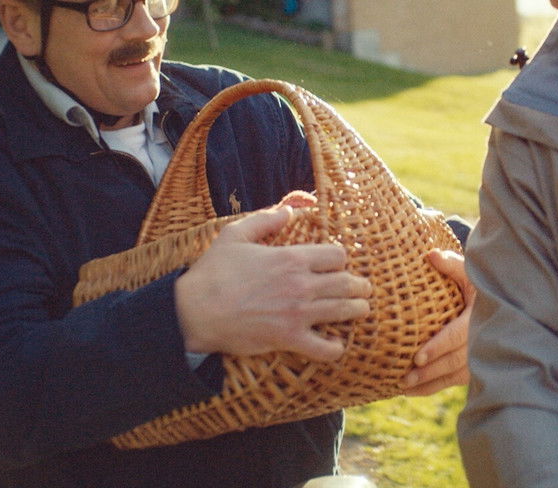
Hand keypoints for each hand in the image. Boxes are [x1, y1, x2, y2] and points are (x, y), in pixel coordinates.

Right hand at [175, 201, 371, 361]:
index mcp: (291, 258)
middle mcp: (301, 285)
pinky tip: (336, 344)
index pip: (338, 256)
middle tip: (363, 288)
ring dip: (357, 310)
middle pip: (348, 283)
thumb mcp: (235, 235)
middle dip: (359, 285)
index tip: (337, 264)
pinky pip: (324, 348)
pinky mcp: (289, 339)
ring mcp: (297, 314)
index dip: (341, 259)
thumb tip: (289, 209)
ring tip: (361, 309)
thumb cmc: (213, 272)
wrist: (195, 311)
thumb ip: (266, 219)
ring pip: (344, 311)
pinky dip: (335, 348)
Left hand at [403, 249, 475, 395]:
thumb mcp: (470, 271)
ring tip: (404, 387)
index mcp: (482, 316)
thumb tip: (430, 255)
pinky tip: (413, 391)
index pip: (458, 335)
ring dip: (430, 383)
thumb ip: (451, 264)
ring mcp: (483, 356)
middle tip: (406, 377)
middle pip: (455, 360)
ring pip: (456, 375)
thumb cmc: (479, 283)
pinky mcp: (477, 366)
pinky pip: (456, 380)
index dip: (439, 347)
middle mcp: (484, 339)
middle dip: (431, 371)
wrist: (500, 301)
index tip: (419, 357)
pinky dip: (435, 387)